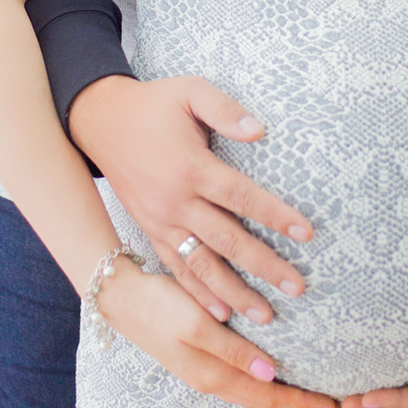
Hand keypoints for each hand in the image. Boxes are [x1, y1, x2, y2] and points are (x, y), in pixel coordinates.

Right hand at [68, 73, 312, 325]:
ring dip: (234, 292)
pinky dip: (197, 293)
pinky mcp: (150, 231)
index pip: (241, 196)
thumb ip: (225, 109)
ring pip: (202, 265)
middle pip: (227, 240)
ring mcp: (161, 221)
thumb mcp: (189, 92)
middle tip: (297, 287)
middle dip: (264, 266)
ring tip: (265, 315)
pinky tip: (219, 313)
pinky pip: (176, 268)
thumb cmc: (153, 105)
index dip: (275, 215)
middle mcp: (176, 201)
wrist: (101, 122)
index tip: (306, 233)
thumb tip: (260, 130)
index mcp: (191, 167)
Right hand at [98, 257, 339, 407]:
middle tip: (334, 407)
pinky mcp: (202, 357)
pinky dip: (265, 382)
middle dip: (299, 405)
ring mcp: (205, 371)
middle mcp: (212, 379)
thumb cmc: (160, 307)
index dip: (301, 403)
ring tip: (311, 396)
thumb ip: (232, 350)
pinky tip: (275, 374)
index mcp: (214, 375)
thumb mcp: (197, 326)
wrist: (122, 298)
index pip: (267, 397)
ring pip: (254, 392)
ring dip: (283, 396)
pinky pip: (242, 379)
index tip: (332, 407)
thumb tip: (270, 373)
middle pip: (264, 400)